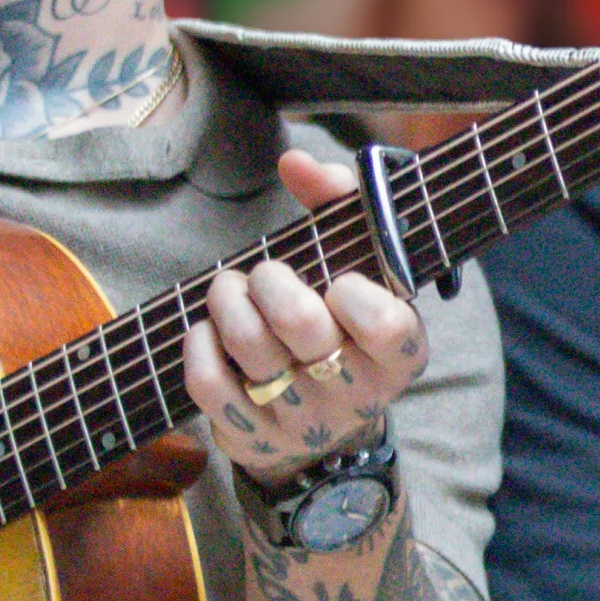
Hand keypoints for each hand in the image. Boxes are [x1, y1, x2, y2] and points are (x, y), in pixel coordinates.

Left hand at [182, 148, 431, 488]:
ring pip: (248, 345)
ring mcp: (301, 422)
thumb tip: (295, 163)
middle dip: (271, 279)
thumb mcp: (361, 265)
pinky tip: (209, 329)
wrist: (326, 424)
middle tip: (265, 273)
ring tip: (231, 289)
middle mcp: (355, 394)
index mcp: (400, 353)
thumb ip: (342, 203)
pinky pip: (208, 382)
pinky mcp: (251, 437)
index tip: (339, 281)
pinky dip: (199, 343)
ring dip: (228, 298)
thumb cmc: (344, 322)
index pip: (382, 323)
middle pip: (301, 323)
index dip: (352, 292)